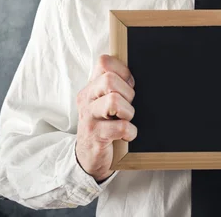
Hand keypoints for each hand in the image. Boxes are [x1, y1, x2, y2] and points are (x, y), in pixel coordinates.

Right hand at [75, 54, 137, 181]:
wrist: (88, 157)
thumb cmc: (104, 126)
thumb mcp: (105, 103)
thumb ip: (114, 87)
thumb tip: (133, 76)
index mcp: (91, 87)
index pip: (104, 62)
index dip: (123, 71)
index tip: (129, 86)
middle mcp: (87, 99)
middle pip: (109, 79)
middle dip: (127, 93)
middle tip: (128, 106)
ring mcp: (89, 117)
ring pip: (114, 101)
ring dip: (129, 112)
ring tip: (126, 120)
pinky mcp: (95, 135)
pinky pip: (121, 127)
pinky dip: (130, 132)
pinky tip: (127, 135)